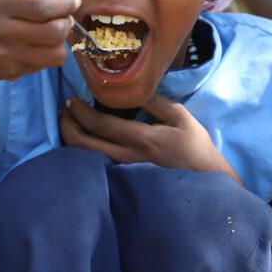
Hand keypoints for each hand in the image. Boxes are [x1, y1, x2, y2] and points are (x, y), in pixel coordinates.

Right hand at [0, 0, 79, 83]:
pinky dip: (47, 55)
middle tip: (62, 18)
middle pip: (55, 32)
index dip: (67, 4)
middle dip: (66, 23)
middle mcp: (4, 30)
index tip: (74, 0)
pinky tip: (36, 46)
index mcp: (1, 3)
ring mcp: (7, 54)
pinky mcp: (11, 72)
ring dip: (60, 43)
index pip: (45, 7)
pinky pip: (43, 65)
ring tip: (52, 34)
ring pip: (55, 54)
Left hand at [59, 96, 242, 184]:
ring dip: (72, 140)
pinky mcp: (125, 181)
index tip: (71, 101)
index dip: (80, 112)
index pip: (100, 125)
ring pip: (86, 159)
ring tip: (69, 124)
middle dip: (67, 126)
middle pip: (83, 145)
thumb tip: (132, 88)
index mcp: (140, 140)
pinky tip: (84, 142)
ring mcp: (124, 174)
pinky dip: (84, 153)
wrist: (207, 183)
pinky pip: (96, 167)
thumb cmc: (196, 149)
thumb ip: (155, 102)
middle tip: (63, 111)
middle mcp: (126, 159)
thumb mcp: (181, 117)